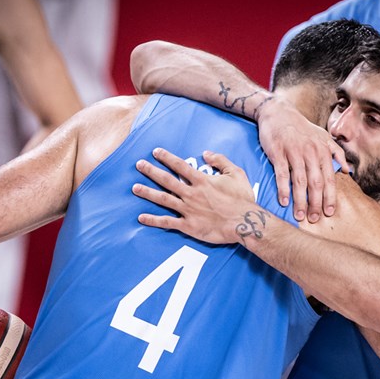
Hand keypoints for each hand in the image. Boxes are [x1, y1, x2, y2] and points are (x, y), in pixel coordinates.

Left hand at [133, 148, 264, 243]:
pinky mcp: (189, 226)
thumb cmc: (242, 199)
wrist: (245, 222)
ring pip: (164, 199)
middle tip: (139, 165)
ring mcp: (189, 210)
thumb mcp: (237, 174)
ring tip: (134, 188)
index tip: (155, 152)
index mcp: (202, 181)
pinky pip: (167, 222)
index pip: (180, 165)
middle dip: (151, 171)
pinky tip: (141, 217)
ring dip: (148, 193)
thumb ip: (221, 161)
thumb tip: (206, 153)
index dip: (166, 157)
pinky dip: (154, 220)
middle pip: (167, 180)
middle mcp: (192, 194)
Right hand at [255, 97, 348, 223]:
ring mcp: (294, 152)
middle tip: (315, 219)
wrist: (278, 113)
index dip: (330, 197)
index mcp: (323, 151)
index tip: (329, 212)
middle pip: (316, 182)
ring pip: (299, 180)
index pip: (329, 178)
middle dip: (316, 203)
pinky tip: (284, 202)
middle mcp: (311, 152)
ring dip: (300, 200)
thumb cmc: (301, 128)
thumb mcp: (323, 136)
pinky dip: (283, 189)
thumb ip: (336, 153)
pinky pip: (281, 174)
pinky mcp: (278, 152)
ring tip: (300, 216)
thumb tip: (348, 171)